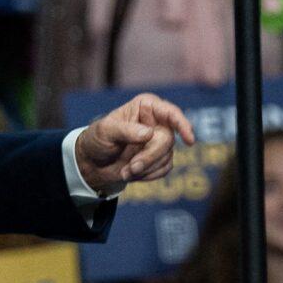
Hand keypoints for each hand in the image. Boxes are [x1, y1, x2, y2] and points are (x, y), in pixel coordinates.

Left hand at [75, 92, 197, 193]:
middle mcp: (157, 122)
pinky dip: (148, 175)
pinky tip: (132, 173)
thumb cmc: (98, 139)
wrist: (93, 163)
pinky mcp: (160, 158)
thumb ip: (125, 130)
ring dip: (145, 168)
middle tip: (131, 167)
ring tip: (125, 171)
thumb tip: (148, 134)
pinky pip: (164, 169)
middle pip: (167, 141)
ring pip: (166, 157)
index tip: (189, 140)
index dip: (182, 125)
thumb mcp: (105, 131)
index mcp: (146, 107)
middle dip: (149, 157)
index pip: (171, 113)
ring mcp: (160, 141)